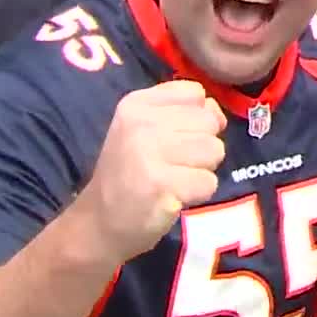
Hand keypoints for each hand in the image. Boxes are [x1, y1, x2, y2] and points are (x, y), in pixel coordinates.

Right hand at [72, 81, 226, 260]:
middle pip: (210, 122)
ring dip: (202, 170)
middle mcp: (141, 123)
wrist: (99, 223)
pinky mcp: (162, 184)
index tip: (178, 137)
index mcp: (136, 103)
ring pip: (215, 150)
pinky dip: (198, 193)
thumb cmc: (130, 173)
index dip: (199, 116)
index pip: (196, 93)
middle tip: (172, 165)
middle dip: (201, 146)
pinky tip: (174, 197)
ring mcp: (149, 153)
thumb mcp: (145, 128)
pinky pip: (209, 182)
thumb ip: (183, 111)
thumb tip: (217, 111)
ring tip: (174, 179)